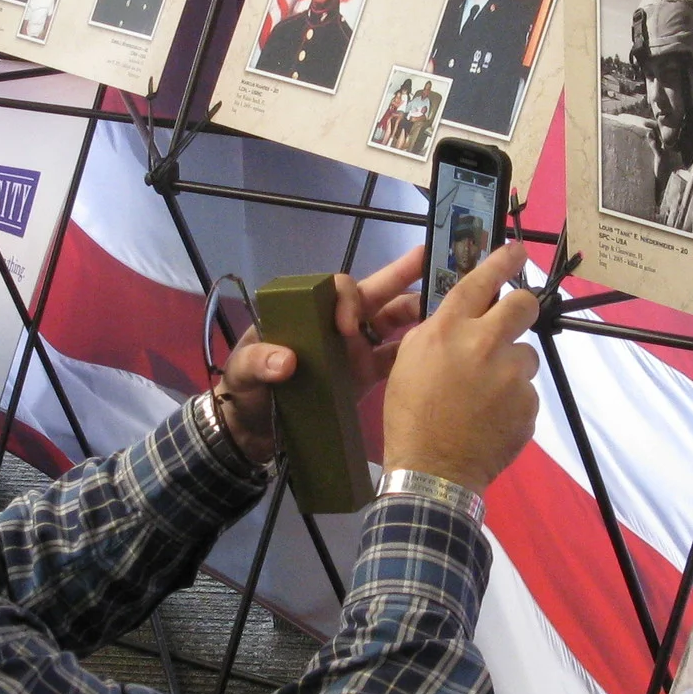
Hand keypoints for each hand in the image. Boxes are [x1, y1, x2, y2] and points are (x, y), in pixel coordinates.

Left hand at [212, 246, 427, 464]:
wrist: (251, 434)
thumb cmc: (244, 393)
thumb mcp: (242, 373)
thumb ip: (257, 361)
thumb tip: (285, 361)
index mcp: (310, 314)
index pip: (339, 290)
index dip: (349, 300)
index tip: (347, 328)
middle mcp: (336, 326)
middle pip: (375, 296)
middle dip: (404, 276)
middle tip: (432, 259)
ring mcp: (354, 352)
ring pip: (392, 324)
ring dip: (418, 314)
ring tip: (450, 308)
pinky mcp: (364, 378)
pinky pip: (394, 360)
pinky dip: (416, 354)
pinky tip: (439, 351)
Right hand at [380, 239, 539, 493]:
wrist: (432, 470)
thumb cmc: (410, 415)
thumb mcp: (410, 362)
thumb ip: (439, 333)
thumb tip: (463, 320)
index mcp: (448, 329)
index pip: (481, 280)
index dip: (502, 260)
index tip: (517, 249)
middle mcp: (484, 343)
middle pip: (523, 304)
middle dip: (521, 307)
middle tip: (513, 321)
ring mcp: (511, 374)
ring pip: (525, 355)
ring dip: (511, 367)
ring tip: (488, 395)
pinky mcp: (528, 404)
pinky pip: (526, 392)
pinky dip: (512, 403)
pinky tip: (492, 419)